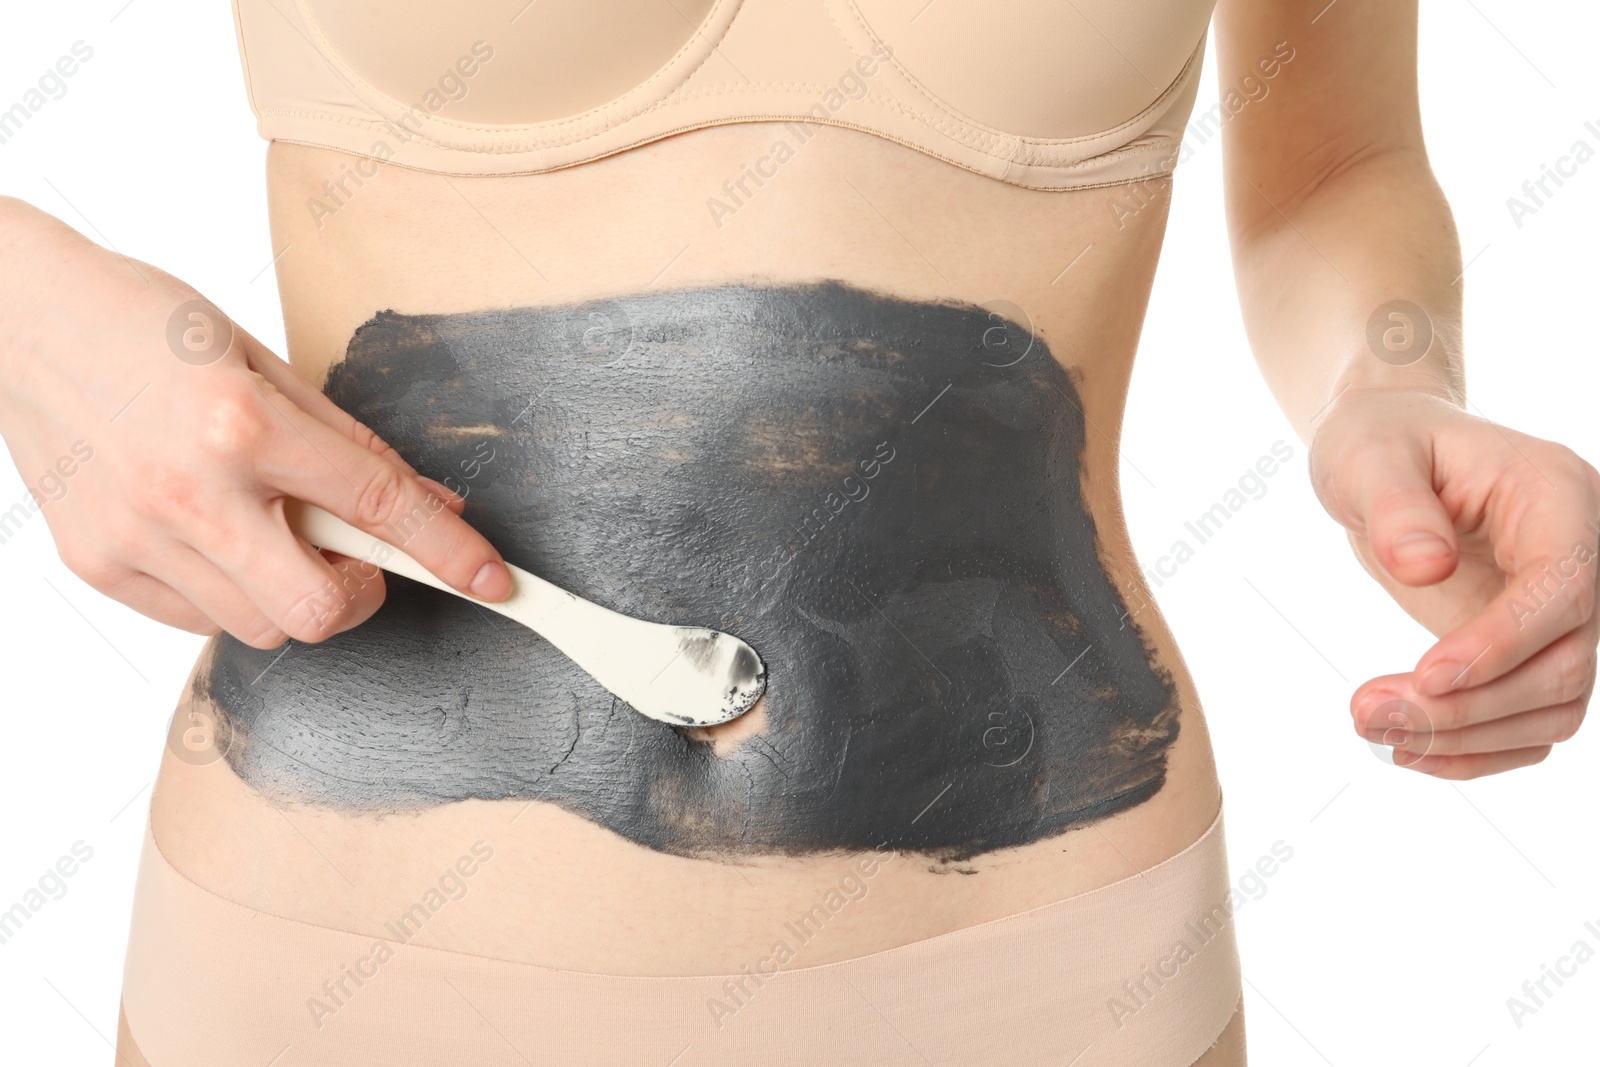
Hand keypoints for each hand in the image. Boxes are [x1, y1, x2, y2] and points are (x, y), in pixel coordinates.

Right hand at [0, 199, 512, 647]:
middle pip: (317, 611)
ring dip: (290, 592)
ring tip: (264, 523)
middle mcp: (188, 491)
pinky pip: (196, 620)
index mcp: (242, 424)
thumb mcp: (266, 363)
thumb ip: (354, 445)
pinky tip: (212, 533)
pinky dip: (228, 592)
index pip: (378, 508)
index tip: (498, 583)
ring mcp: (134, 537)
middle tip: (355, 555)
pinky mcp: (95, 564)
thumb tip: (433, 505)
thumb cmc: (147, 324)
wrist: (15, 316)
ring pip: (259, 627)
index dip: (451, 554)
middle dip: (361, 594)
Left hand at [1308, 388, 1598, 777]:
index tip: (1426, 675)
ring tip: (1369, 725)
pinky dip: (1476, 749)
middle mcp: (1581, 557)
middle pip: (1565, 663)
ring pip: (1554, 704)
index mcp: (1560, 497)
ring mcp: (1562, 610)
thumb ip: (1395, 506)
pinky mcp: (1531, 648)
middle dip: (1469, 704)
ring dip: (1466, 736)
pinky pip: (1530, 721)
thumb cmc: (1379, 442)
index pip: (1565, 586)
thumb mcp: (1367, 456)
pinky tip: (1408, 749)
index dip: (1504, 641)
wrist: (1386, 453)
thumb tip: (1425, 567)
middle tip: (1365, 711)